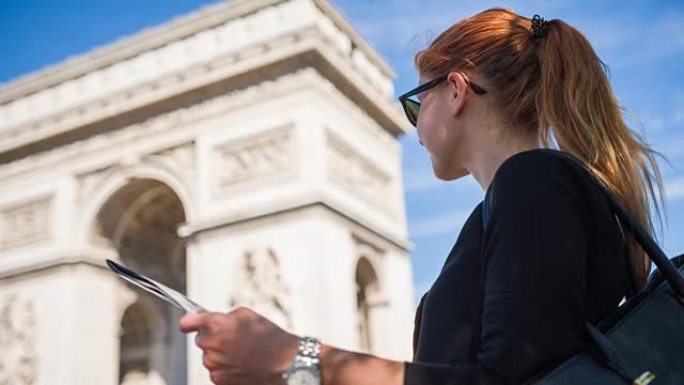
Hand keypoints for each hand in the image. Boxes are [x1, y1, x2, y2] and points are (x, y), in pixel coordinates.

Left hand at [179, 306, 299, 384]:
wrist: (283, 363)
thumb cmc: (268, 336)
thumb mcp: (246, 315)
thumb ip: (222, 316)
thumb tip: (206, 318)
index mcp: (214, 325)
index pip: (186, 323)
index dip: (190, 322)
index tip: (192, 323)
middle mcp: (209, 345)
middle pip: (201, 340)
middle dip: (213, 338)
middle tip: (234, 338)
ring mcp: (212, 365)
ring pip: (210, 357)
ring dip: (221, 354)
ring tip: (243, 353)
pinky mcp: (218, 380)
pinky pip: (217, 371)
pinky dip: (226, 368)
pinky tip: (242, 364)